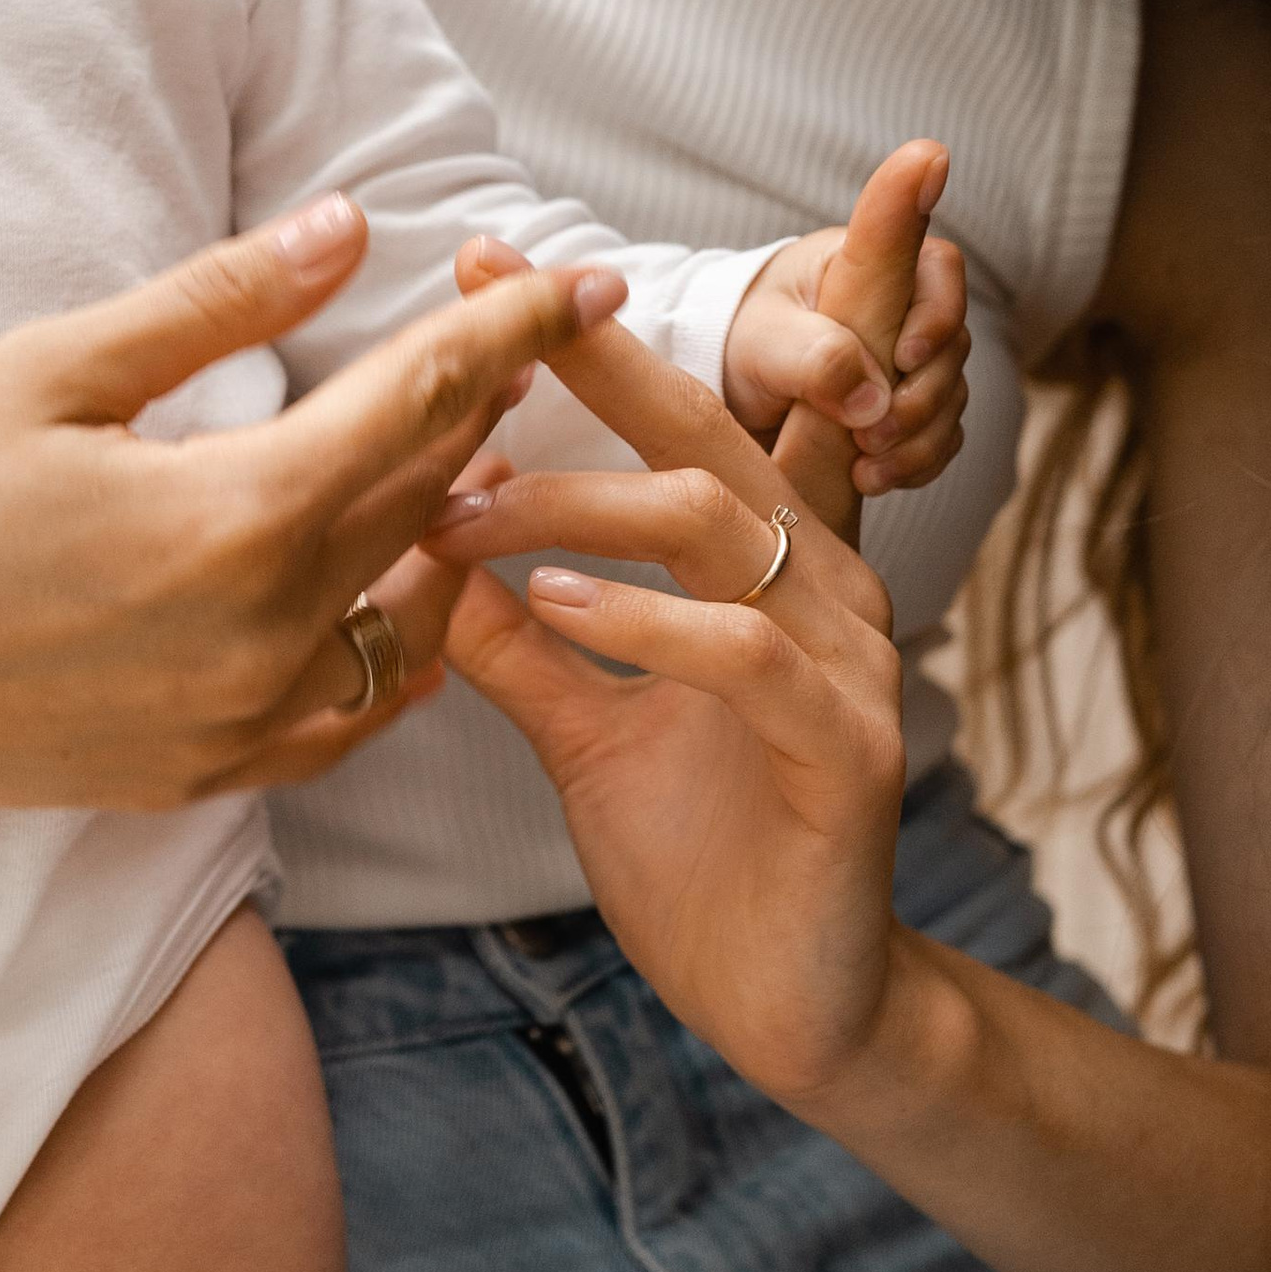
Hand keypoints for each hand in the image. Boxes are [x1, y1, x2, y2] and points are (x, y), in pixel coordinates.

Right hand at [0, 196, 632, 808]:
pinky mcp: (203, 776)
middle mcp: (264, 634)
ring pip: (410, 618)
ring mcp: (238, 723)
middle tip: (537, 339)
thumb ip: (218, 303)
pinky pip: (350, 716)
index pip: (424, 400)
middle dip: (493, 408)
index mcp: (236, 514)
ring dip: (452, 531)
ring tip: (471, 456)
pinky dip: (392, 649)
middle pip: (431, 499)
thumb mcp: (55, 367)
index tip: (581, 275)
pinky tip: (396, 592)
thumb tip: (351, 225)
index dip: (512, 328)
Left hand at [428, 315, 910, 1114]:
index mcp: (772, 569)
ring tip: (463, 504)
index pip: (694, 420)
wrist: (797, 1008)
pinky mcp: (848, 749)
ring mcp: (850, 663)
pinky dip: (645, 618)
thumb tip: (420, 552)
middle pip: (711, 435)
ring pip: (718, 528)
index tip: (488, 263)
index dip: (604, 339)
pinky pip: (745, 653)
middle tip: (480, 303)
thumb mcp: (585, 727)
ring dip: (580, 505)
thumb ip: (518, 641)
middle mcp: (826, 590)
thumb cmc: (701, 856)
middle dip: (598, 356)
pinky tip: (555, 602)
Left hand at [720, 139, 967, 499]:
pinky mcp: (908, 408)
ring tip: (865, 470)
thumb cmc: (741, 343)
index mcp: (871, 266)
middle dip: (920, 398)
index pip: (941, 268)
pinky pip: (939, 438)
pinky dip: (915, 463)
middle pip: (952, 346)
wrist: (728, 391)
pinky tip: (872, 479)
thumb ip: (816, 358)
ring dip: (918, 440)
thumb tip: (874, 400)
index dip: (937, 314)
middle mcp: (903, 309)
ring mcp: (912, 362)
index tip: (902, 359)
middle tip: (870, 436)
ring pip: (950, 398)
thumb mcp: (765, 343)